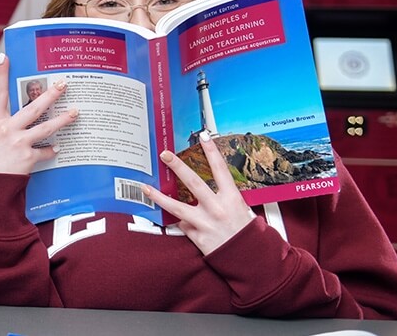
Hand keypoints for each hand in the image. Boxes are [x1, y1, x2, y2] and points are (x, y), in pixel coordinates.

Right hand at [0, 52, 78, 174]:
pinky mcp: (27, 157)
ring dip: (63, 119)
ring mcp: (18, 142)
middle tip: (63, 84)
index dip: (0, 75)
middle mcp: (6, 129)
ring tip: (75, 112)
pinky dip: (52, 150)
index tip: (5, 57)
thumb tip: (26, 115)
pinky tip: (58, 148)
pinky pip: (45, 150)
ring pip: (46, 127)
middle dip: (50, 95)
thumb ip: (7, 125)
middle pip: (32, 107)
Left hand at [144, 132, 253, 254]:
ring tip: (145, 187)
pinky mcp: (197, 237)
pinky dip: (179, 221)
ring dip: (158, 196)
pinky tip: (173, 218)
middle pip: (193, 182)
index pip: (221, 169)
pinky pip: (182, 225)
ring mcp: (206, 223)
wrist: (251, 260)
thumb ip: (224, 198)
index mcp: (232, 198)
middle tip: (165, 154)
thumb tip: (207, 188)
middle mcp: (217, 208)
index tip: (203, 136)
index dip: (212, 151)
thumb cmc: (247, 233)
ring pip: (177, 206)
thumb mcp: (243, 210)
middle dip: (178, 166)